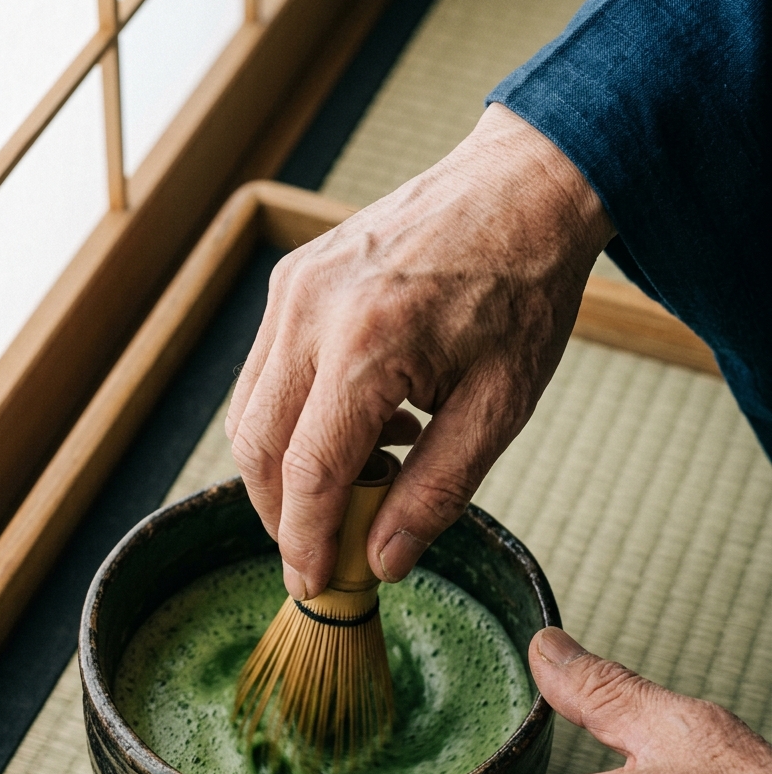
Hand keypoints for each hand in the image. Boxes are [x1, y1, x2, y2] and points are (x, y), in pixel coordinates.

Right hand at [226, 104, 613, 599]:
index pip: (308, 473)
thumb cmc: (523, 291)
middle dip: (280, 516)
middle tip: (321, 553)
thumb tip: (384, 561)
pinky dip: (293, 423)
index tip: (315, 585)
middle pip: (257, 446)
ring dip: (283, 472)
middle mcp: (311, 312)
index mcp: (368, 343)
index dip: (305, 541)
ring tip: (353, 489)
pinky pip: (266, 374)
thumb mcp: (500, 404)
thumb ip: (437, 489)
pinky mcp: (290, 281)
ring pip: (249, 413)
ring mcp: (292, 289)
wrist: (521, 187)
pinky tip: (355, 432)